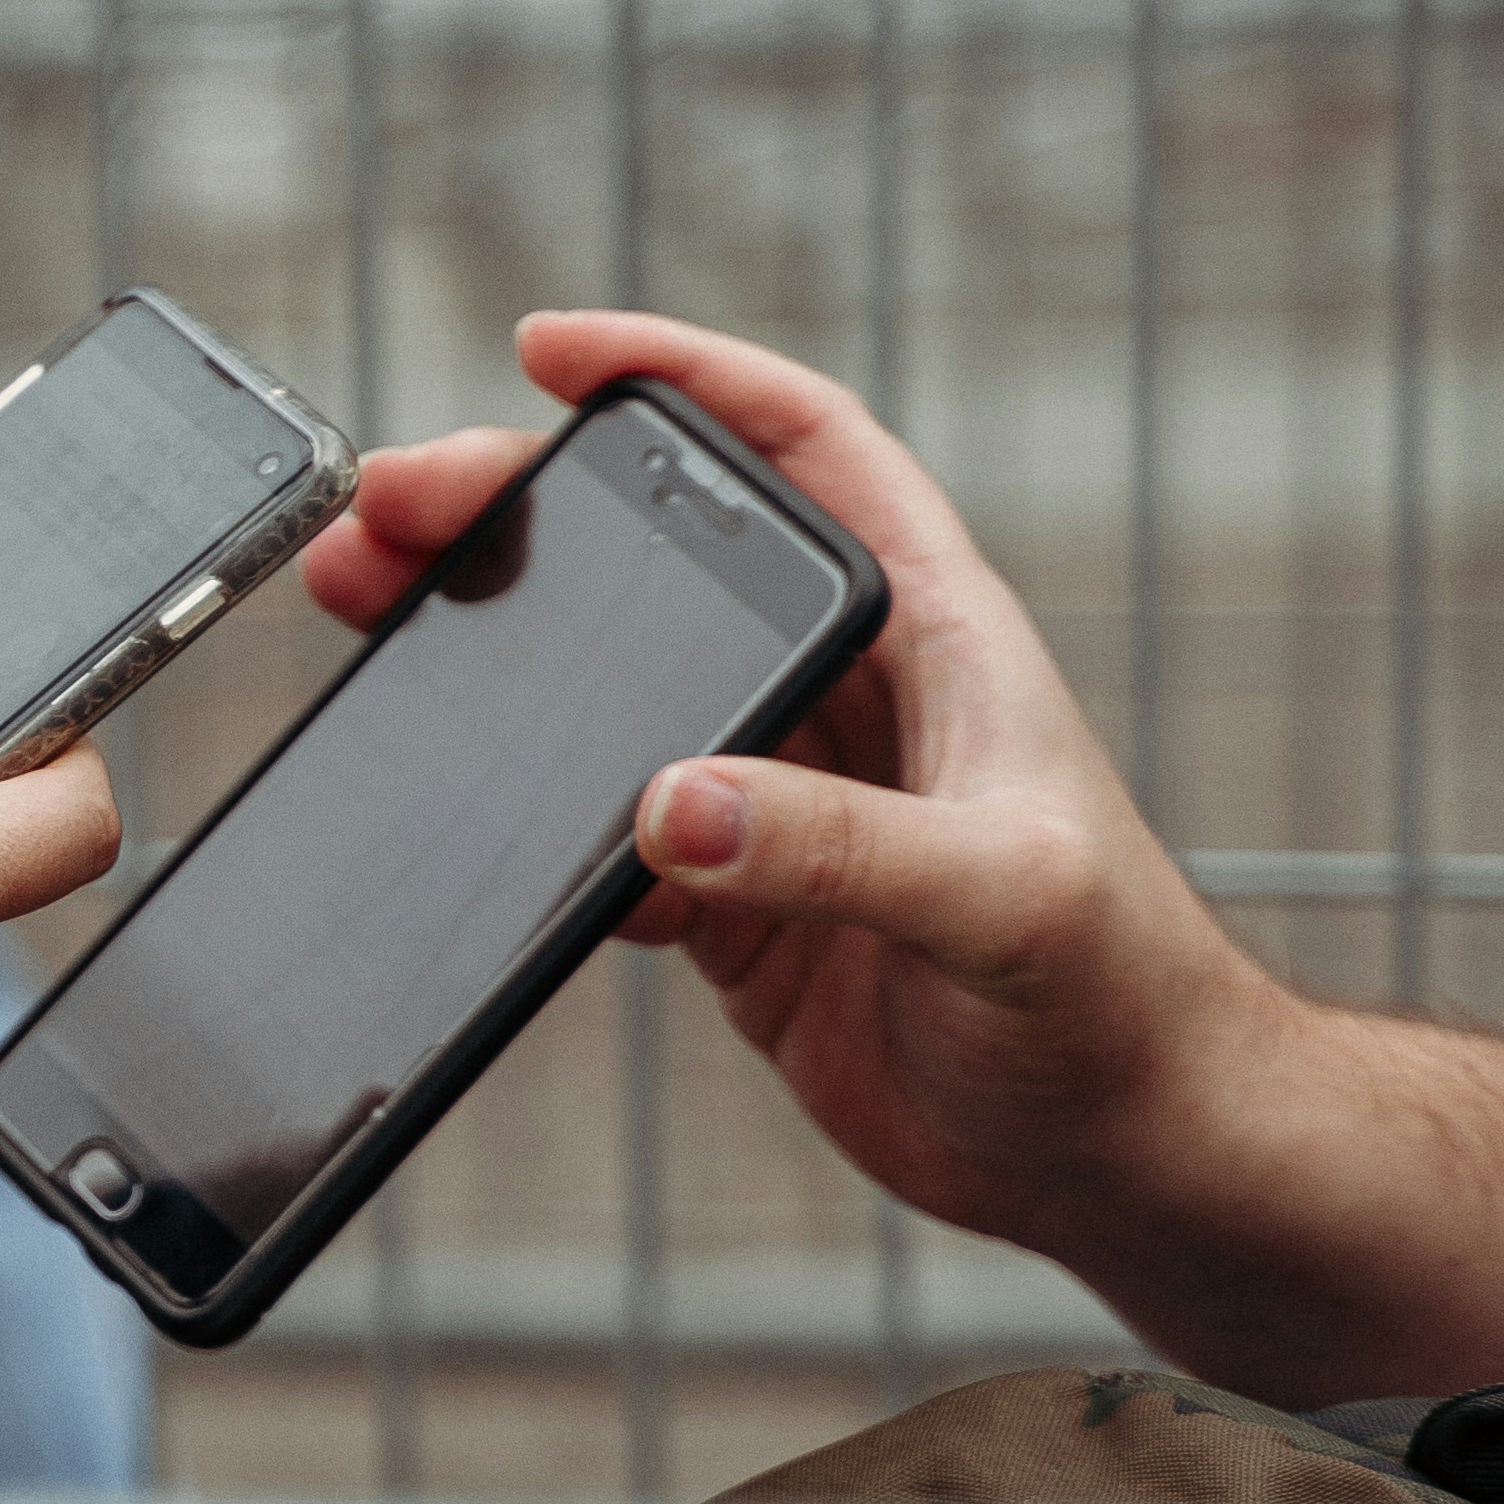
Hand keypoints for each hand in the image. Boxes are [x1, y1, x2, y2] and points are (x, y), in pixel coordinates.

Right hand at [297, 309, 1269, 1304]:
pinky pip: (607, 835)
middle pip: (662, 558)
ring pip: (612, 686)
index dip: (684, 375)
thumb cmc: (1123, 996)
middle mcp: (847, 698)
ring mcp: (782, 802)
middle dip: (524, 510)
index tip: (553, 352)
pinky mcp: (740, 906)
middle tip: (399, 509)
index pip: (803, 445)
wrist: (1128, 1151)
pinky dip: (526, 817)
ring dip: (496, 649)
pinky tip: (461, 806)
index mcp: (929, 635)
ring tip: (375, 619)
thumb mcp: (1002, 899)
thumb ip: (845, 851)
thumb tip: (673, 804)